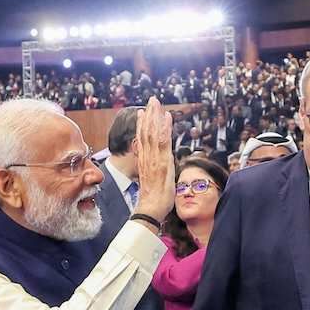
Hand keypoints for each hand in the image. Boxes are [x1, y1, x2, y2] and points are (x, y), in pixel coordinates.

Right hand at [133, 97, 175, 223]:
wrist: (150, 209)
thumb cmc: (153, 199)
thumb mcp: (152, 179)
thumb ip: (152, 168)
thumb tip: (155, 162)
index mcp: (145, 160)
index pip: (143, 138)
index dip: (143, 124)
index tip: (144, 111)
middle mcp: (147, 157)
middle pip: (147, 132)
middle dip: (149, 114)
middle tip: (152, 100)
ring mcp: (154, 159)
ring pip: (153, 133)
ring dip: (155, 116)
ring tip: (156, 103)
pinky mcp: (161, 162)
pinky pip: (163, 142)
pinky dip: (164, 128)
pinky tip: (166, 117)